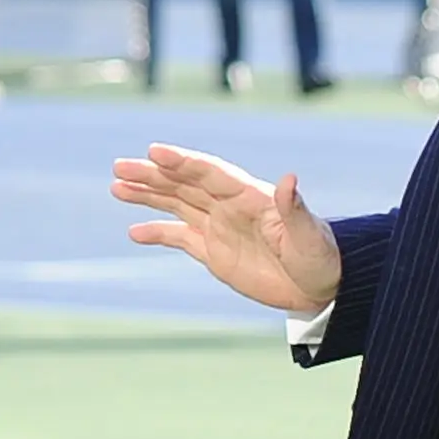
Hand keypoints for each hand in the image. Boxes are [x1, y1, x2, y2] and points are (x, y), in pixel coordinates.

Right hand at [109, 144, 343, 313]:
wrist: (322, 285)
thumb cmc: (321, 256)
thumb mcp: (309, 235)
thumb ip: (293, 209)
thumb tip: (289, 180)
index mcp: (251, 197)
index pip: (211, 173)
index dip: (184, 161)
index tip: (155, 152)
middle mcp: (230, 206)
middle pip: (185, 183)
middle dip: (153, 174)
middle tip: (120, 166)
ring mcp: (219, 226)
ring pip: (177, 203)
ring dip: (148, 194)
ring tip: (116, 185)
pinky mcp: (214, 251)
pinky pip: (180, 236)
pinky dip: (158, 232)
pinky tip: (134, 232)